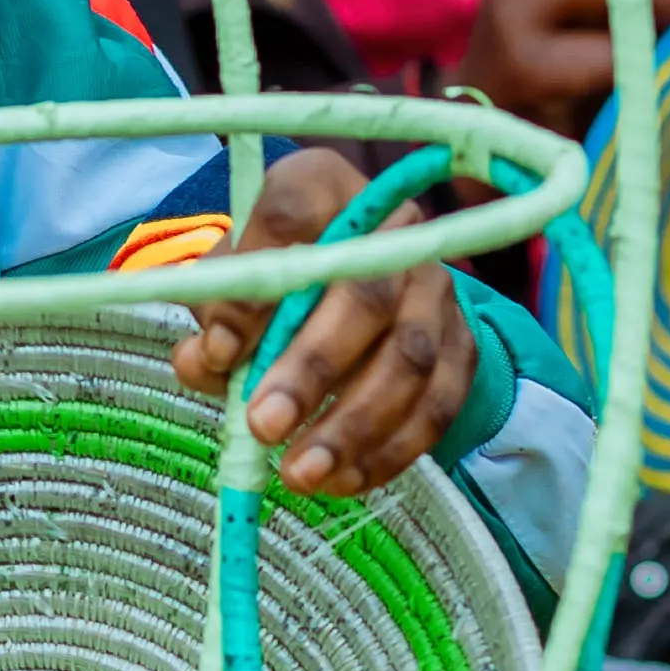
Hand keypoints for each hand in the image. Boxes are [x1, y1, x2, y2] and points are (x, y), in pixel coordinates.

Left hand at [170, 144, 474, 498]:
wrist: (358, 286)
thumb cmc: (276, 284)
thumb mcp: (232, 285)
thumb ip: (214, 321)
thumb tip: (205, 362)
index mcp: (322, 187)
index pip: (293, 212)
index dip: (255, 282)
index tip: (216, 349)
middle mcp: (393, 230)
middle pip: (365, 295)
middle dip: (311, 368)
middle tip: (262, 426)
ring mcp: (437, 288)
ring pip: (410, 359)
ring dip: (353, 425)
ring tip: (300, 475)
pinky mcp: (464, 345)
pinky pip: (438, 405)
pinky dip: (390, 451)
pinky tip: (343, 483)